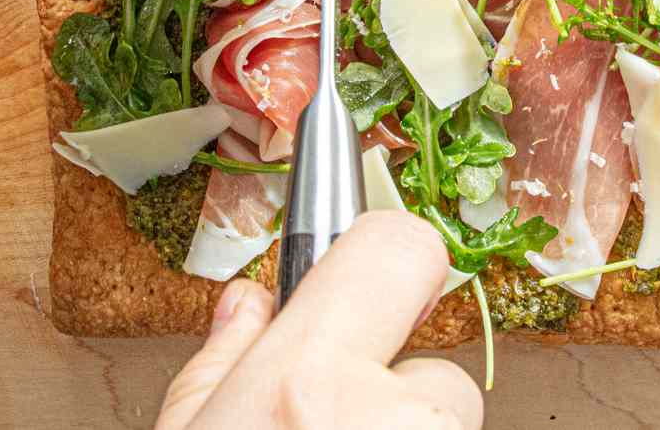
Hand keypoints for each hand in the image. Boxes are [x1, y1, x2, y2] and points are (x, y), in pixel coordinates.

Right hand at [156, 211, 483, 429]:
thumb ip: (220, 366)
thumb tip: (248, 305)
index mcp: (305, 382)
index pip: (398, 247)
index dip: (387, 253)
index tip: (371, 273)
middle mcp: (386, 420)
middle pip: (428, 360)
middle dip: (388, 384)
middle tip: (328, 419)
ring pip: (439, 420)